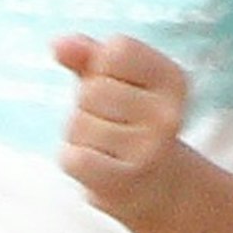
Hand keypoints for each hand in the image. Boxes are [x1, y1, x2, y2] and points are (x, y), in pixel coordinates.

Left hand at [53, 33, 199, 226]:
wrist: (161, 188)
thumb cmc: (131, 124)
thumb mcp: (118, 81)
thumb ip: (89, 56)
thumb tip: (59, 45)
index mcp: (174, 81)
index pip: (116, 51)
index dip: (103, 68)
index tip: (124, 90)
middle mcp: (170, 115)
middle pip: (92, 91)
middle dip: (88, 108)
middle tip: (114, 127)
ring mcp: (151, 149)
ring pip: (79, 124)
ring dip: (82, 138)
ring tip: (109, 149)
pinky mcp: (128, 181)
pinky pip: (74, 158)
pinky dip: (76, 162)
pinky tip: (101, 167)